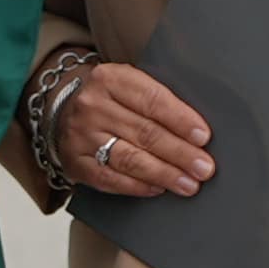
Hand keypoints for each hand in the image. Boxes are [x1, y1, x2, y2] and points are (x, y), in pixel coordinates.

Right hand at [49, 60, 214, 201]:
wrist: (65, 112)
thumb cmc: (111, 100)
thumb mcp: (130, 85)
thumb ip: (158, 101)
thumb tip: (198, 132)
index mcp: (109, 78)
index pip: (151, 100)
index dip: (180, 120)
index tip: (203, 137)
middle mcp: (92, 106)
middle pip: (144, 132)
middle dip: (179, 153)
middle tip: (203, 168)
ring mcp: (81, 136)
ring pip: (129, 158)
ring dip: (164, 174)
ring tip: (188, 184)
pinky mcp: (75, 162)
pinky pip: (110, 179)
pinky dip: (138, 186)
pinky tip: (159, 189)